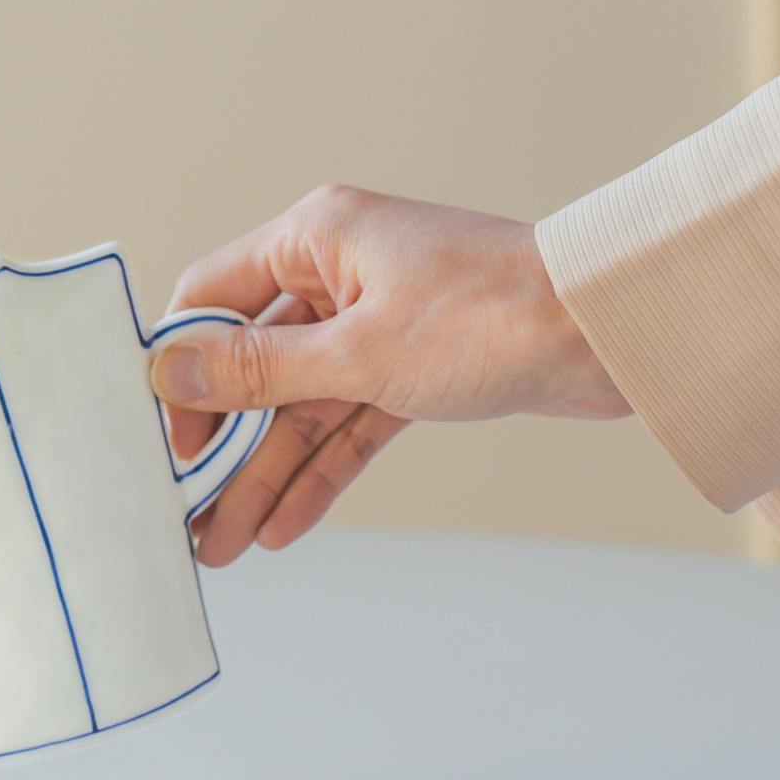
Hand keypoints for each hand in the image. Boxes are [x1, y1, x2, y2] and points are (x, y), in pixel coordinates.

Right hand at [155, 185, 627, 564]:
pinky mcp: (414, 365)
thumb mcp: (357, 352)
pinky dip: (324, 468)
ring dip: (269, 472)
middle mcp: (339, 273)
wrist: (615, 335)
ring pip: (303, 405)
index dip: (182, 369)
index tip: (164, 434)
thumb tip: (169, 373)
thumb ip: (257, 370)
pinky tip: (286, 523)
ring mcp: (377, 321)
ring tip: (227, 541)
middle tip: (190, 510)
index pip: (213, 298)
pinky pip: (350, 420)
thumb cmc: (492, 316)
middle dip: (226, 446)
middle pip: (256, 366)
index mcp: (315, 238)